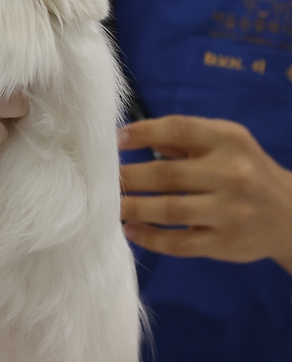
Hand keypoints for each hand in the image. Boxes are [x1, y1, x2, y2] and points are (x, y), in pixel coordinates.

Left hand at [119, 115, 291, 273]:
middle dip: (128, 176)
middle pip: (166, 174)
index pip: (179, 129)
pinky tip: (130, 229)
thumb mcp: (224, 141)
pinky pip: (179, 243)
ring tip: (108, 204)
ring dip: (132, 207)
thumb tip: (130, 135)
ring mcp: (228, 212)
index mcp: (228, 140)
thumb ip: (182, 137)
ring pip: (168, 210)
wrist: (289, 214)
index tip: (116, 139)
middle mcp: (230, 174)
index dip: (143, 133)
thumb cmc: (244, 168)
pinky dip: (150, 238)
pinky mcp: (224, 244)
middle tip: (102, 178)